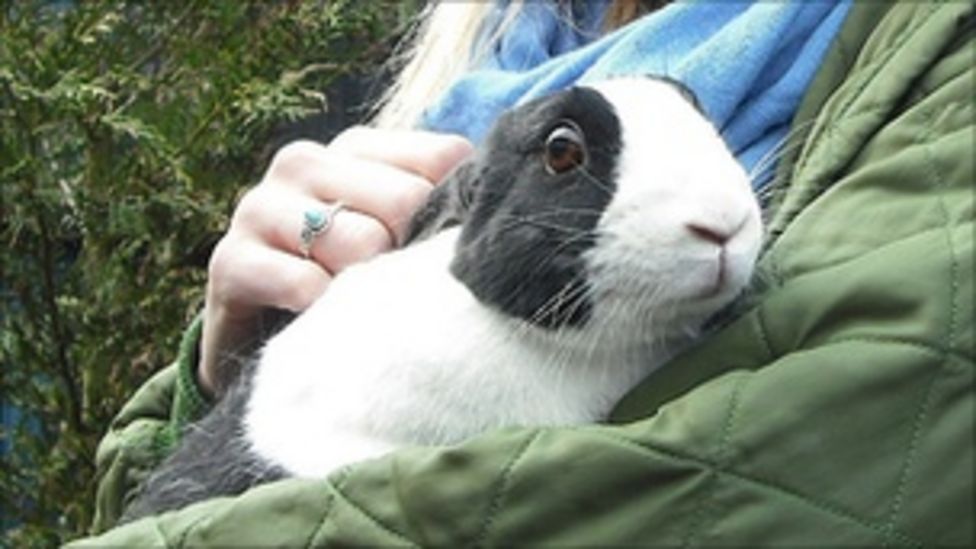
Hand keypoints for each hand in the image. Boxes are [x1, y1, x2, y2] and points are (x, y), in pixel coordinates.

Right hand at [198, 127, 472, 394]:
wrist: (262, 339)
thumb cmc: (349, 281)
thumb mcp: (398, 237)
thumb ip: (441, 209)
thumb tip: (498, 209)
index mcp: (355, 147)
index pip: (442, 158)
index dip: (453, 214)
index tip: (438, 250)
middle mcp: (304, 162)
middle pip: (406, 202)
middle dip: (410, 255)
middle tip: (394, 287)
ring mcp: (261, 206)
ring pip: (360, 243)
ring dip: (369, 289)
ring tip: (356, 304)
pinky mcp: (230, 260)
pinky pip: (306, 284)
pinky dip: (328, 311)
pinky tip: (324, 319)